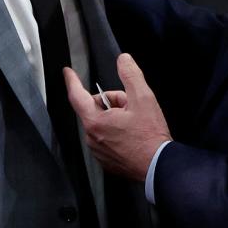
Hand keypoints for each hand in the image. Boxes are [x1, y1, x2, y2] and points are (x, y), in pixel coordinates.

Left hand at [64, 53, 171, 181]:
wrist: (159, 166)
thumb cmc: (150, 138)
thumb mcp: (143, 98)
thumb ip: (130, 75)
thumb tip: (123, 61)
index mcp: (95, 121)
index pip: (76, 95)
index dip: (72, 81)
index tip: (68, 73)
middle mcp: (92, 137)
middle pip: (96, 108)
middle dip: (112, 102)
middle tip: (132, 107)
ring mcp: (99, 151)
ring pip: (102, 124)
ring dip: (116, 118)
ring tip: (135, 124)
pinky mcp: (107, 160)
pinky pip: (107, 138)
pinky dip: (118, 133)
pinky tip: (134, 136)